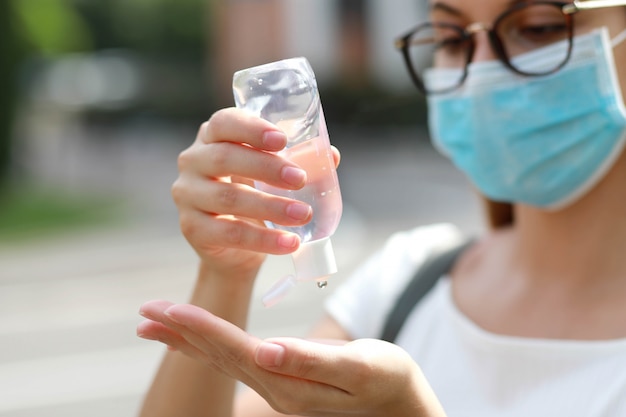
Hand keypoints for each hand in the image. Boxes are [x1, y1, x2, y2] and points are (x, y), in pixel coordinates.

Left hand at [138, 300, 445, 416]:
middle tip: (144, 312)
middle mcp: (275, 390)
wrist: (402, 409)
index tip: (166, 309)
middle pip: (218, 356)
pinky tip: (201, 340)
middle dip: (180, 332)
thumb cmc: (389, 382)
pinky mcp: (284, 384)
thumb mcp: (359, 368)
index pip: (234, 350)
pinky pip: (238, 363)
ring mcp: (277, 390)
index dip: (199, 328)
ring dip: (188, 340)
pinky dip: (212, 347)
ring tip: (156, 325)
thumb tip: (266, 350)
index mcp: (289, 383)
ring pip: (222, 361)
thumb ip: (312, 361)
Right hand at [173, 108, 327, 275]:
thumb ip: (299, 162)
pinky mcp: (191, 228)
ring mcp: (187, 194)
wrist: (234, 248)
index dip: (252, 129)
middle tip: (300, 180)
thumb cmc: (255, 197)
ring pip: (229, 198)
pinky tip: (289, 243)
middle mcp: (192, 161)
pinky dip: (263, 240)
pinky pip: (229, 233)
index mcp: (212, 137)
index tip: (282, 140)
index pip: (224, 123)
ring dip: (271, 207)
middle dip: (267, 168)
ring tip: (303, 215)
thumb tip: (332, 155)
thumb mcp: (274, 177)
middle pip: (225, 158)